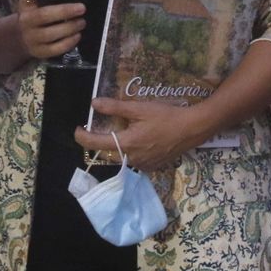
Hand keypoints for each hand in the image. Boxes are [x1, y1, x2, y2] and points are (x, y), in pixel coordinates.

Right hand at [16, 0, 84, 59]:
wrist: (21, 37)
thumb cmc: (35, 15)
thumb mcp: (35, 1)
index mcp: (25, 3)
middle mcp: (25, 20)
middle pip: (43, 15)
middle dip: (64, 11)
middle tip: (82, 8)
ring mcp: (30, 37)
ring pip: (50, 34)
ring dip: (69, 27)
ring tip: (81, 22)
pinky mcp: (38, 51)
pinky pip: (54, 49)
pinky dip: (68, 42)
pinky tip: (77, 35)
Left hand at [77, 98, 210, 171]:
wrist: (192, 129)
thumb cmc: (166, 116)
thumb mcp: (139, 108)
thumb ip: (115, 107)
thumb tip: (94, 103)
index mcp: (127, 144)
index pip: (96, 144)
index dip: (82, 137)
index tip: (78, 129)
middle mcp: (132, 159)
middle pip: (108, 152)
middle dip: (101, 140)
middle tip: (101, 126)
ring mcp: (143, 165)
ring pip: (121, 157)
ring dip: (118, 146)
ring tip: (124, 131)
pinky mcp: (152, 167)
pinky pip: (134, 160)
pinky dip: (131, 151)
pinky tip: (140, 140)